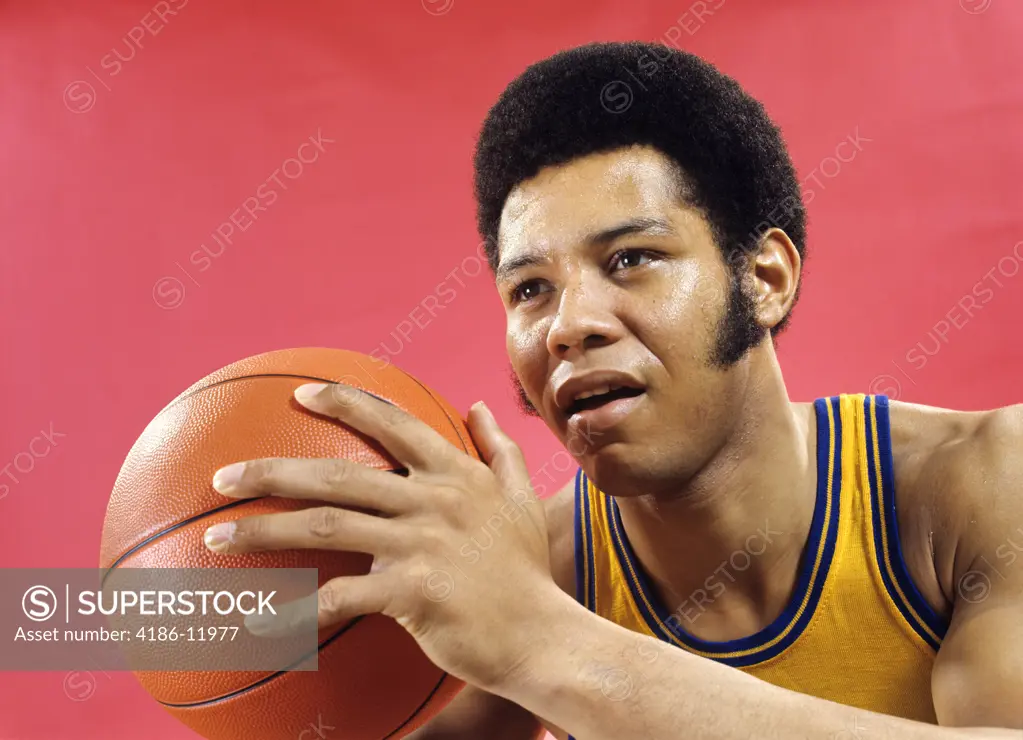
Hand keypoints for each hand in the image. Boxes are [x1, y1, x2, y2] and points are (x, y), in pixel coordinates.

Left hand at [202, 382, 558, 691]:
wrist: (543, 635)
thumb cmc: (526, 570)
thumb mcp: (522, 498)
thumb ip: (499, 448)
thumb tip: (478, 405)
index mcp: (455, 473)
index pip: (393, 423)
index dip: (345, 402)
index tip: (302, 393)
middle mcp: (434, 499)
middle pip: (337, 474)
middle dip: (272, 470)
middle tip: (223, 476)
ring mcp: (422, 544)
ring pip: (325, 526)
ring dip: (263, 530)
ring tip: (214, 537)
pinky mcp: (413, 592)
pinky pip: (341, 597)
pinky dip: (298, 609)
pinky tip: (262, 621)